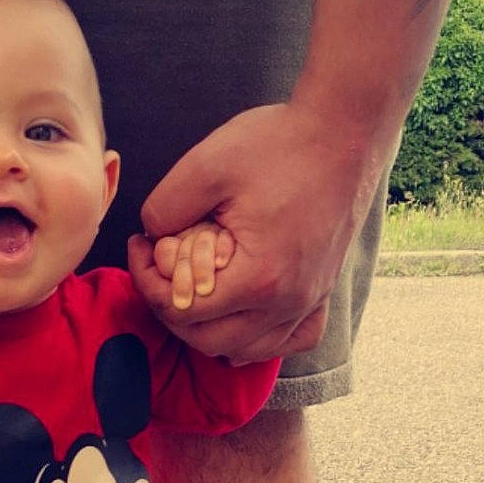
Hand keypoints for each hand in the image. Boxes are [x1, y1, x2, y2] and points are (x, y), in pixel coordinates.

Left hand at [130, 100, 385, 364]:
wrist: (344, 133)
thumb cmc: (280, 144)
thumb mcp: (205, 165)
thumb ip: (164, 208)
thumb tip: (151, 238)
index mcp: (257, 278)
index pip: (181, 310)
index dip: (146, 281)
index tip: (138, 245)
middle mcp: (286, 303)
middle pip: (207, 340)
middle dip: (169, 309)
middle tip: (155, 270)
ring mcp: (308, 301)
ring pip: (245, 349)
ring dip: (207, 330)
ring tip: (189, 291)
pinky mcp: (322, 292)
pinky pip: (290, 341)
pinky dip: (259, 339)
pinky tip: (240, 320)